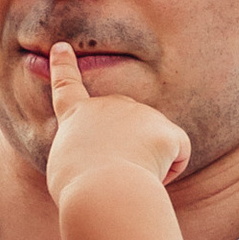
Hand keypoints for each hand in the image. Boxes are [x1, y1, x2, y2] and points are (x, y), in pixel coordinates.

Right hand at [43, 42, 189, 202]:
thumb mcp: (64, 171)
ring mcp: (139, 113)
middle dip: (126, 149)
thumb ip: (82, 153)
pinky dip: (169, 171)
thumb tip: (110, 157)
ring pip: (152, 146)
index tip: (62, 47)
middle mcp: (107, 105)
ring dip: (145, 166)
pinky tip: (151, 179)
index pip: (67, 88)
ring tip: (127, 179)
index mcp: (75, 117)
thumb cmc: (77, 190)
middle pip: (124, 126)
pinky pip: (177, 154)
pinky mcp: (165, 130)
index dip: (63, 66)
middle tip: (110, 176)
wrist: (102, 192)